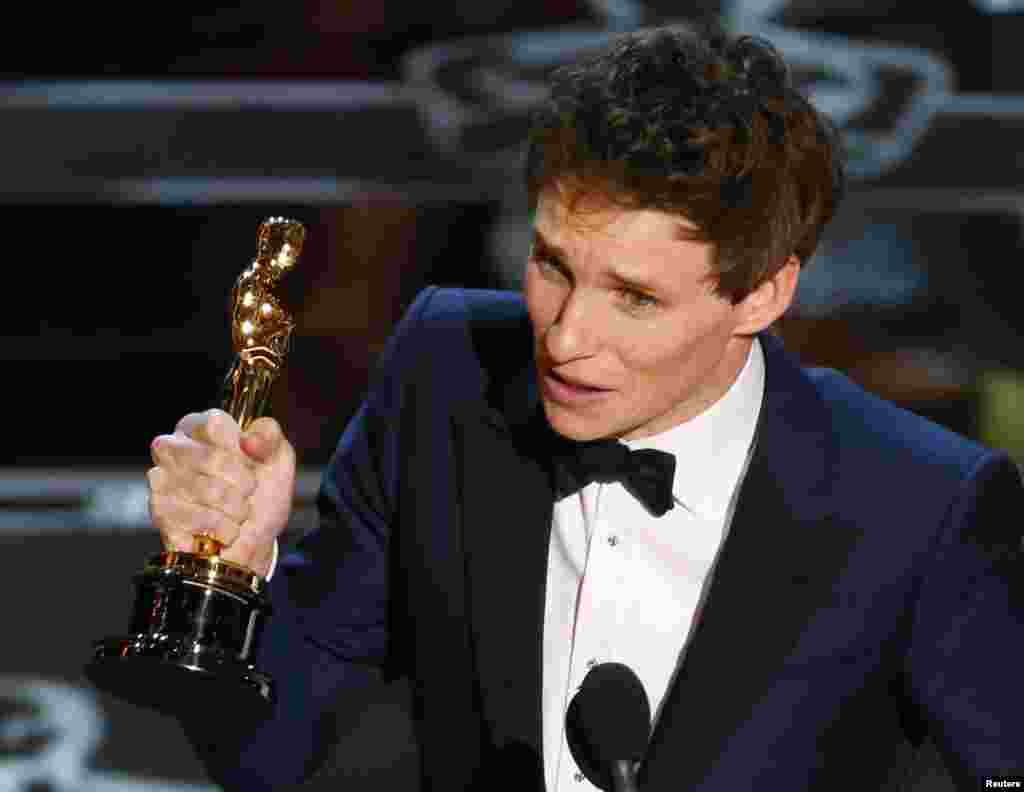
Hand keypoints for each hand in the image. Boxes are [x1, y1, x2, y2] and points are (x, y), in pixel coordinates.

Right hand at [147, 408, 295, 576]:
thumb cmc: (261, 491)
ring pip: (204, 489)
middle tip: (249, 491)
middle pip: (210, 457)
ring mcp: (161, 479)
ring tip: (238, 512)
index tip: (251, 462)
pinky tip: (224, 529)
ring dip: (235, 507)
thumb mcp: (278, 457)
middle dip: (242, 481)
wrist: (254, 537)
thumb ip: (269, 436)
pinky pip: (195, 517)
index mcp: (199, 426)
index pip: (215, 424)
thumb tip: (248, 440)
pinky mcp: (159, 511)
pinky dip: (221, 527)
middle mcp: (172, 447)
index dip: (241, 449)